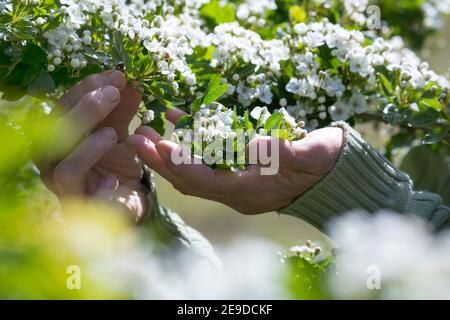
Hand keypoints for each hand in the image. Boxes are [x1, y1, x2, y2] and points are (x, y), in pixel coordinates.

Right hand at [36, 71, 146, 221]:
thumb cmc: (116, 165)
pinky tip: (115, 179)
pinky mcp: (81, 208)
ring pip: (65, 166)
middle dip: (86, 109)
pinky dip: (99, 186)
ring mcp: (64, 186)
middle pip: (56, 133)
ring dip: (88, 147)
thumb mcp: (121, 134)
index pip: (65, 106)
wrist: (125, 202)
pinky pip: (84, 199)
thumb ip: (121, 111)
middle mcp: (54, 161)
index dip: (88, 88)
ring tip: (114, 134)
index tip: (117, 75)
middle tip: (114, 94)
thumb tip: (129, 83)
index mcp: (60, 136)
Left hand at [126, 108, 342, 213]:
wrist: (333, 173)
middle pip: (190, 180)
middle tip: (135, 138)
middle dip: (161, 161)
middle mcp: (237, 192)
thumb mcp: (312, 154)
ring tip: (144, 132)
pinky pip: (205, 160)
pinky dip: (189, 143)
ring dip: (167, 154)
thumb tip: (254, 145)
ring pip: (192, 172)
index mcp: (252, 191)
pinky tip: (176, 120)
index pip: (209, 182)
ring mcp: (235, 183)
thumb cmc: (325, 162)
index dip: (183, 165)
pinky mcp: (237, 172)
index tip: (160, 146)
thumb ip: (285, 151)